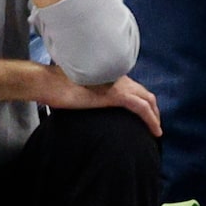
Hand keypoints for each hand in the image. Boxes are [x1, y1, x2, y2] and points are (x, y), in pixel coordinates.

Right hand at [41, 70, 161, 135]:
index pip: (134, 88)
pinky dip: (151, 119)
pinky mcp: (116, 95)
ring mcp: (118, 85)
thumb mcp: (77, 90)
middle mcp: (117, 77)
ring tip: (156, 130)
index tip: (143, 116)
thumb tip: (85, 102)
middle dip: (153, 109)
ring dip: (155, 116)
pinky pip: (141, 108)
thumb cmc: (56, 87)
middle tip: (154, 125)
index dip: (142, 101)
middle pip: (144, 93)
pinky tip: (154, 131)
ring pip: (147, 100)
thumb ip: (87, 94)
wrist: (49, 82)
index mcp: (109, 74)